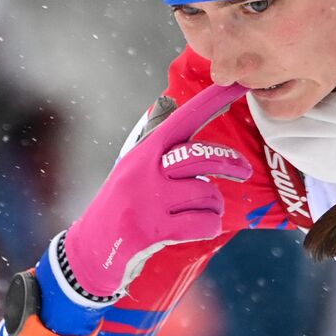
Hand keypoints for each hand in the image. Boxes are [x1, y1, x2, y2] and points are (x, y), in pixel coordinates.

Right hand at [63, 81, 252, 296]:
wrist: (91, 250)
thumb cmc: (119, 206)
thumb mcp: (132, 167)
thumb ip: (157, 143)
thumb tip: (175, 106)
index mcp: (144, 151)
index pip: (184, 118)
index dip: (213, 101)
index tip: (238, 85)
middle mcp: (145, 170)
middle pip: (201, 156)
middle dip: (231, 163)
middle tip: (245, 171)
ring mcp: (148, 199)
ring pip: (206, 192)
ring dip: (215, 205)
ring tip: (206, 211)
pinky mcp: (152, 229)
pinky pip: (202, 223)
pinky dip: (210, 226)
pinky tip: (201, 228)